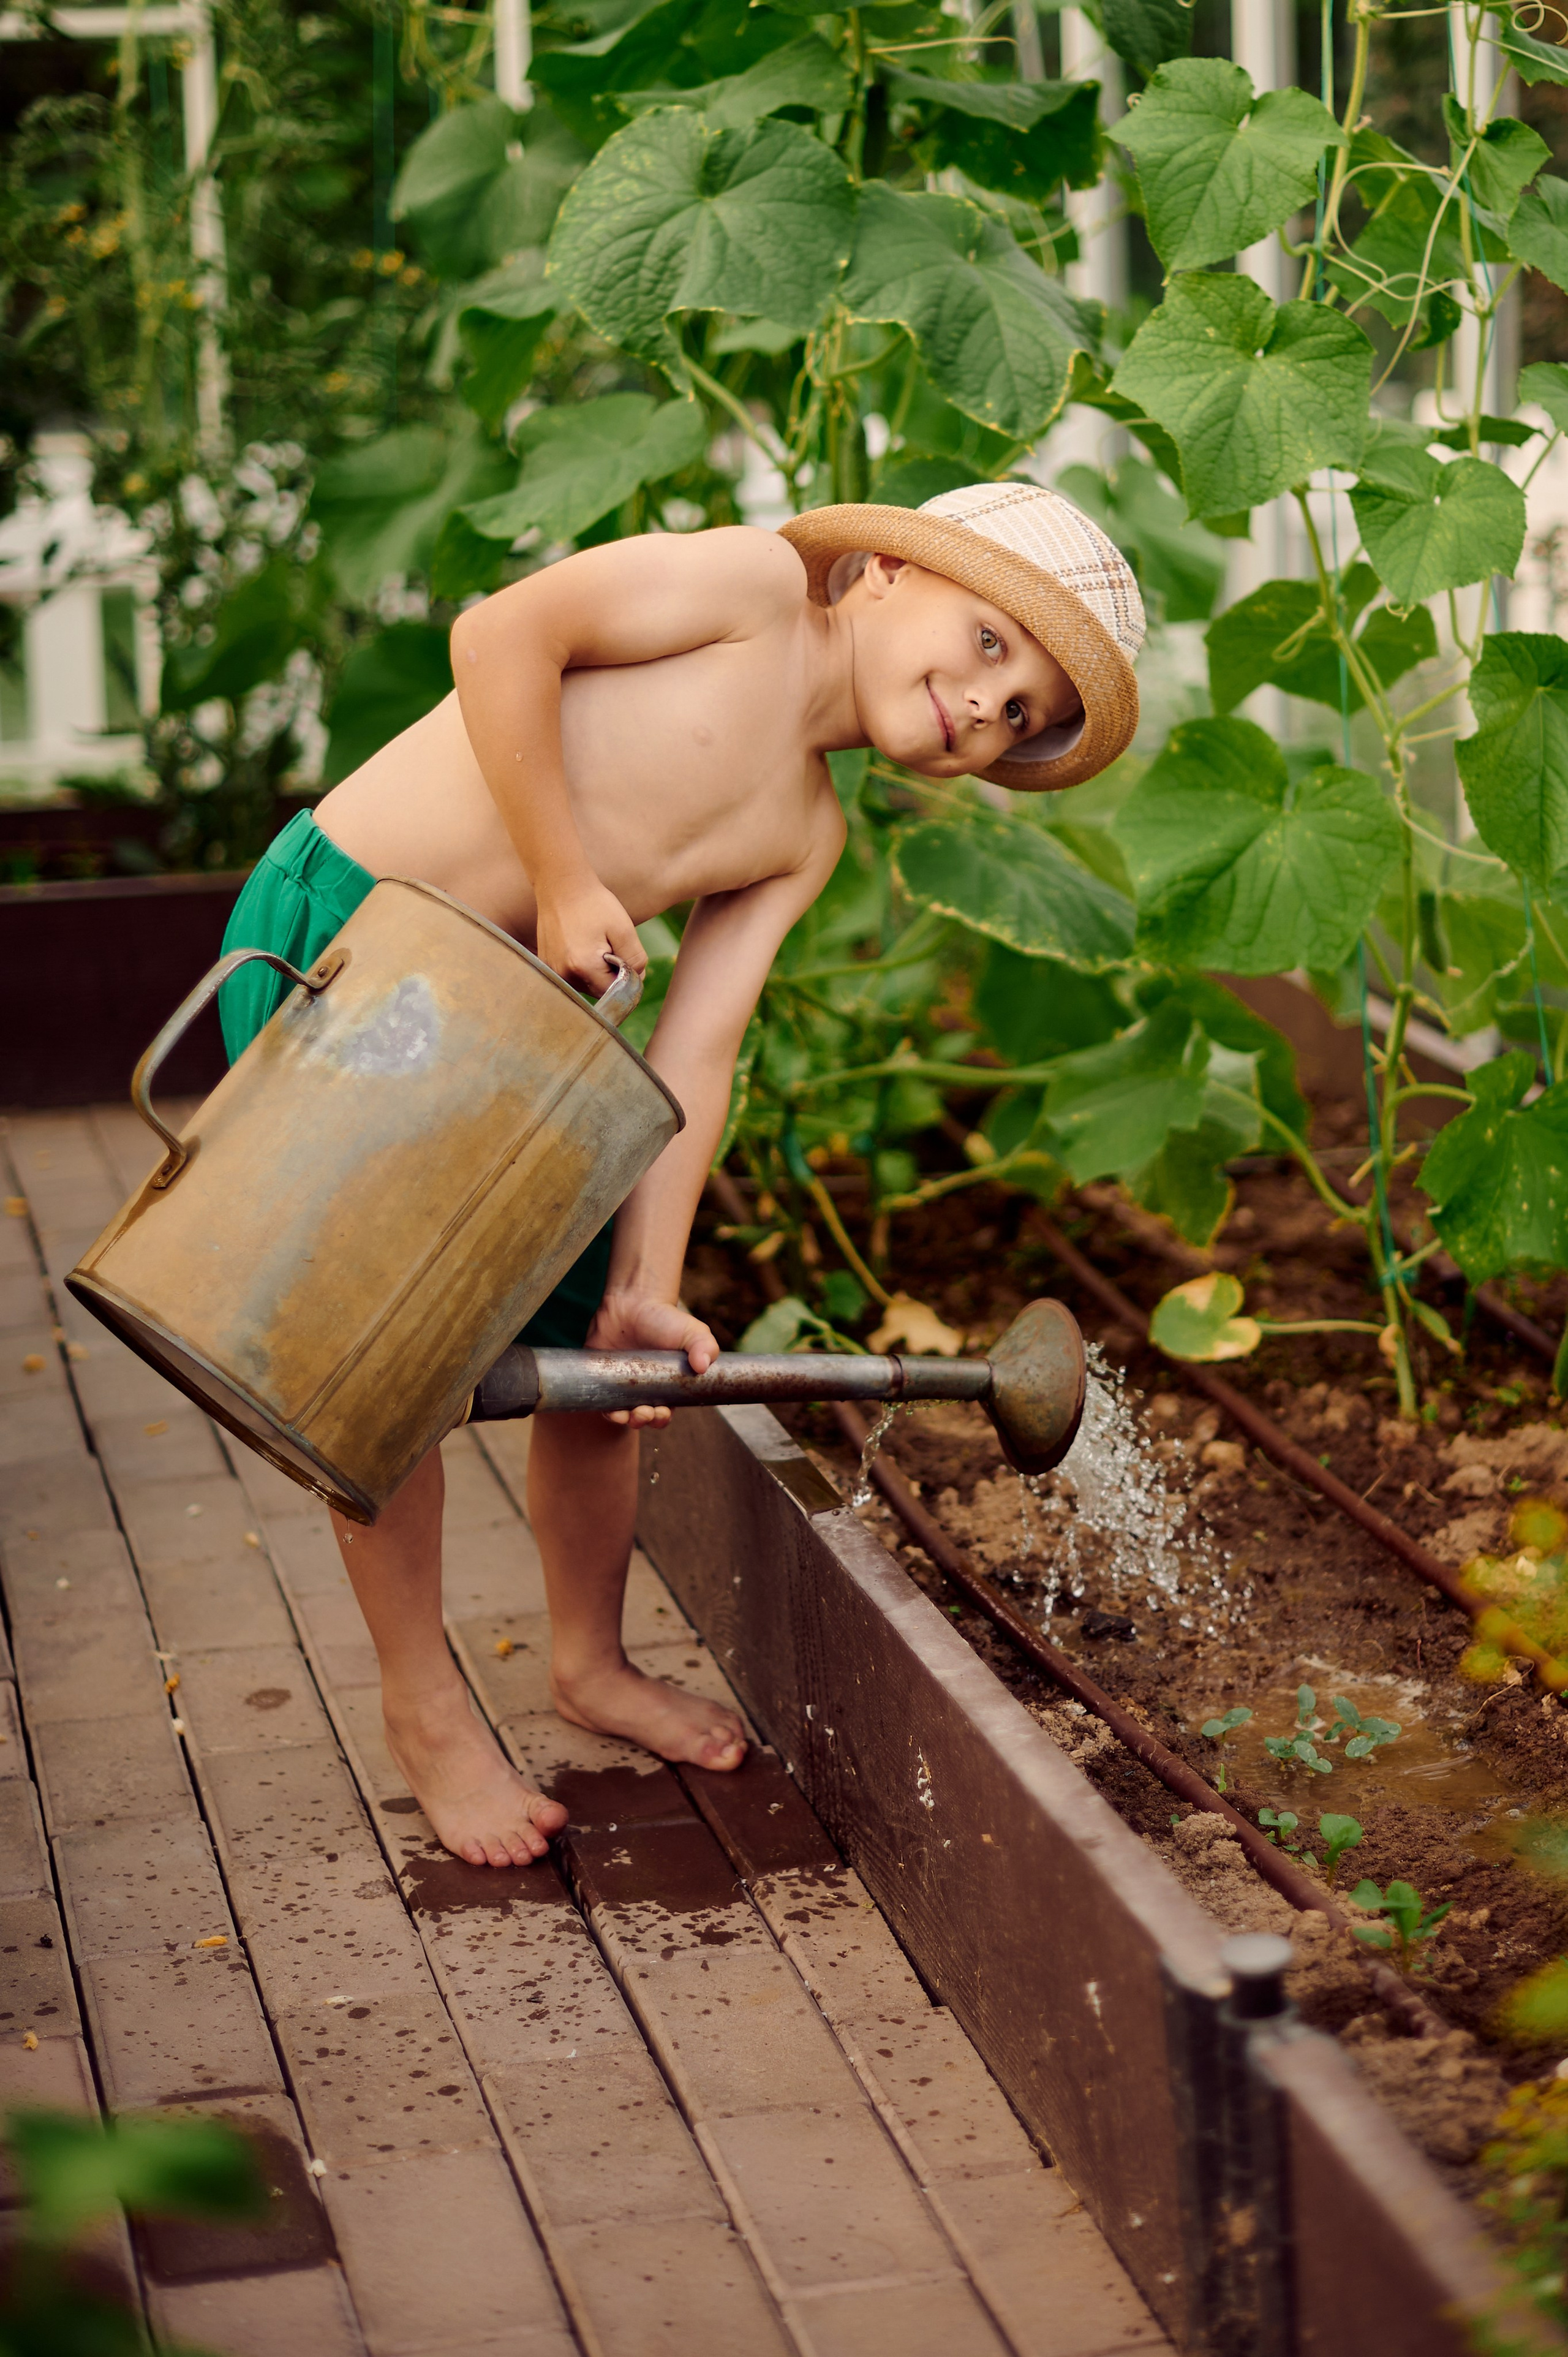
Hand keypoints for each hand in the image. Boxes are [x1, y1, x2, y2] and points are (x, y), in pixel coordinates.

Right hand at [535, 881, 645, 1001]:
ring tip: (592, 941)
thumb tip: (638, 980)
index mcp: (584, 967)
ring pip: (584, 983)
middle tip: (607, 943)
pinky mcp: (546, 964)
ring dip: (594, 970)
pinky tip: (579, 943)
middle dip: (609, 973)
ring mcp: (552, 970)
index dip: (625, 977)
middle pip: (598, 990)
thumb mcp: (624, 929)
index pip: (614, 991)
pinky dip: (580, 964)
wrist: (561, 885)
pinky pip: (571, 974)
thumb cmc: (594, 904)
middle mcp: (564, 974)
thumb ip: (636, 959)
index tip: (622, 953)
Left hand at [585, 1292, 718, 1426]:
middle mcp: (643, 1389)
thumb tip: (704, 1366)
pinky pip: (601, 1400)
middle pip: (642, 1417)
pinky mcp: (601, 1377)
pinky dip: (605, 1409)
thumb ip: (705, 1346)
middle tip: (644, 1412)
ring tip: (625, 1415)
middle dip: (643, 1420)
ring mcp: (621, 1384)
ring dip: (623, 1420)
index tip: (662, 1412)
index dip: (662, 1418)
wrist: (634, 1302)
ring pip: (621, 1413)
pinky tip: (610, 1410)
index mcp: (665, 1386)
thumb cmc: (666, 1319)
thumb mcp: (692, 1332)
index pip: (664, 1412)